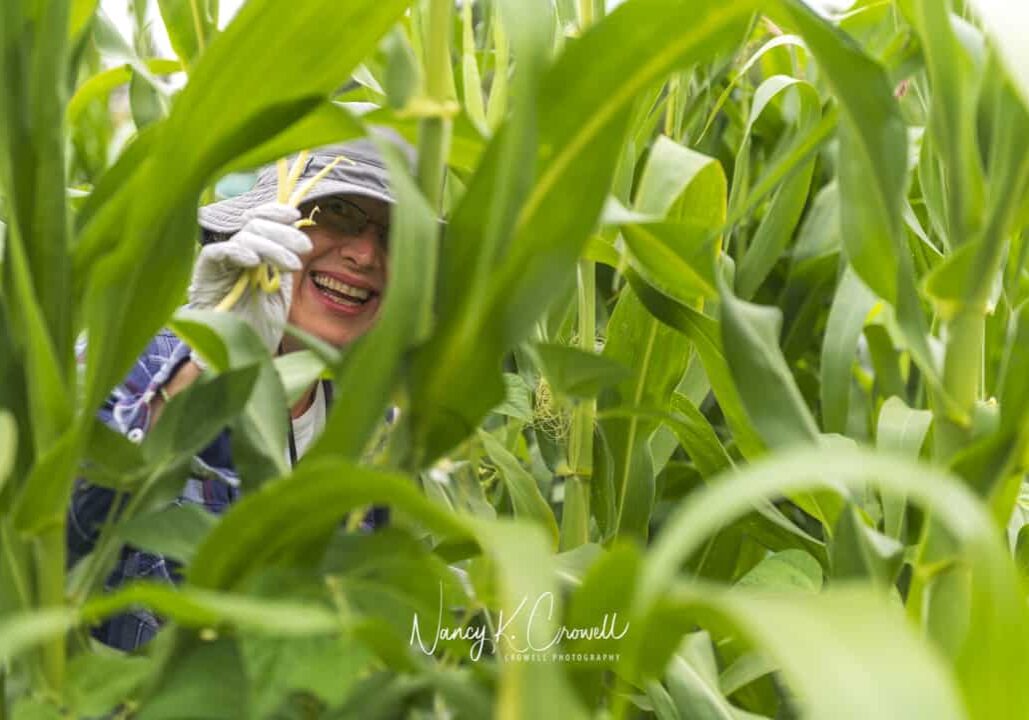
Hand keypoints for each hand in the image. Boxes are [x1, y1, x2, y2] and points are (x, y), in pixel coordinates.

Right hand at [188, 202, 311, 357]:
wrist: (241, 357)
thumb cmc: (260, 327)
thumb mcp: (281, 291)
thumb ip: (285, 264)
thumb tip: (300, 237)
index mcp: (253, 253)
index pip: (259, 219)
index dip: (275, 213)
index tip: (296, 217)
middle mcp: (235, 254)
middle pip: (255, 225)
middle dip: (283, 232)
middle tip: (304, 247)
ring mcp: (220, 263)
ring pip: (243, 236)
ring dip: (272, 246)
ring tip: (293, 265)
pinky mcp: (205, 275)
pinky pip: (217, 253)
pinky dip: (236, 251)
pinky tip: (254, 261)